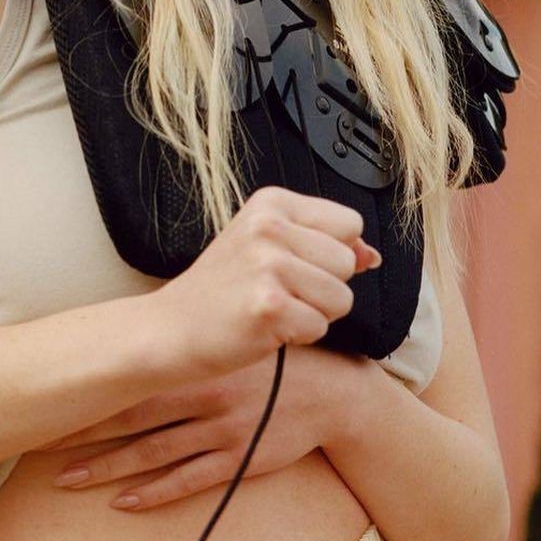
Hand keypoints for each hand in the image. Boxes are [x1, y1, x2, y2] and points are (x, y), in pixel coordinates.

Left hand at [30, 345, 350, 511]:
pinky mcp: (238, 461)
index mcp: (198, 364)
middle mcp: (203, 397)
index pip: (131, 379)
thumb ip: (191, 348)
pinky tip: (122, 502)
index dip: (90, 392)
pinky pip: (189, 481)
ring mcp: (220, 433)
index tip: (50, 398)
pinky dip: (154, 492)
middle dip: (83, 430)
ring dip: (106, 467)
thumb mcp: (233, 342)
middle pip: (130, 417)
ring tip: (66, 478)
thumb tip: (140, 337)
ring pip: (151, 453)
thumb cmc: (275, 363)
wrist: (333, 394)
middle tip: (38, 442)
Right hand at [148, 185, 382, 383]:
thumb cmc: (220, 292)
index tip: (292, 265)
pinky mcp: (268, 307)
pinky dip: (297, 337)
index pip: (349, 223)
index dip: (330, 253)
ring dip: (313, 314)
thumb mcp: (267, 249)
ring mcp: (267, 266)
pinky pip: (319, 327)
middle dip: (323, 288)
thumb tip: (371, 256)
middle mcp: (270, 227)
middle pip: (347, 263)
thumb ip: (323, 245)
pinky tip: (263, 328)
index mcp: (271, 203)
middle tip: (277, 293)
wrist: (170, 329)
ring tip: (271, 310)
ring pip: (341, 298)